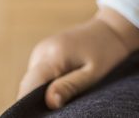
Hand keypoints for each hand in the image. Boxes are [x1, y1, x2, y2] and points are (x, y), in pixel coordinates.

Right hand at [17, 8, 138, 109]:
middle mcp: (42, 51)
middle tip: (57, 109)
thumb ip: (70, 86)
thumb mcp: (93, 73)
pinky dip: (46, 83)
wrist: (111, 28)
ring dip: (41, 92)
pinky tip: (62, 85)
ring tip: (63, 96)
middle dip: (35, 100)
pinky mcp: (44, 52)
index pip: (29, 85)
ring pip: (32, 80)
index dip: (28, 104)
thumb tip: (49, 102)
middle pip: (28, 84)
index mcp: (53, 55)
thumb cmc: (107, 51)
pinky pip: (39, 73)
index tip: (39, 116)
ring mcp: (41, 50)